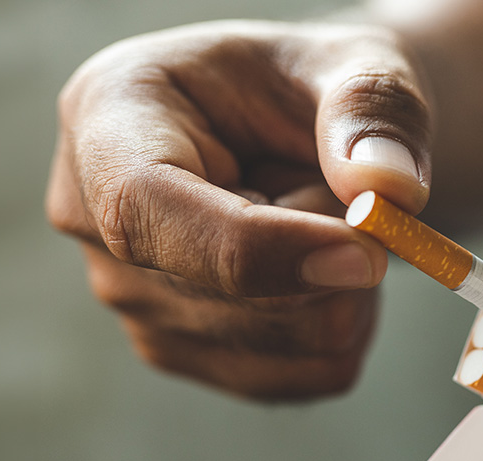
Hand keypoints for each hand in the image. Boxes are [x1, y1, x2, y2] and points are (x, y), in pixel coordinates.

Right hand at [46, 20, 432, 399]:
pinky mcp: (182, 349)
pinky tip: (326, 266)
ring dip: (346, 287)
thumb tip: (387, 189)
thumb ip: (373, 110)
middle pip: (226, 293)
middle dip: (331, 250)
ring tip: (324, 214)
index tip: (367, 254)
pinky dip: (348, 325)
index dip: (257, 248)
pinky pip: (304, 375)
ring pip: (282, 344)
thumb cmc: (320, 84)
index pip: (146, 208)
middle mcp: (94, 218)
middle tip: (350, 184)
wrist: (318, 132)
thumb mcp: (358, 63)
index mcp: (109, 115)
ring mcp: (130, 297)